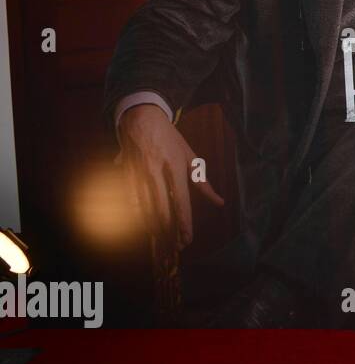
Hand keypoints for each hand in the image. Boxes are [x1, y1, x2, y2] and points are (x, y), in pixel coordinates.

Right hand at [116, 104, 223, 245]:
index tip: (187, 238)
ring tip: (162, 241)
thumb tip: (219, 202)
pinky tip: (144, 225)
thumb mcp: (190, 155)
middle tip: (175, 246)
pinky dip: (137, 215)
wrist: (141, 117)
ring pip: (144, 207)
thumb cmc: (170, 138)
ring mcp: (139, 172)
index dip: (183, 221)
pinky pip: (130, 199)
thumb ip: (203, 182)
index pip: (181, 199)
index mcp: (176, 165)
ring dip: (153, 226)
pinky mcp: (125, 173)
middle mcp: (156, 170)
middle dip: (168, 230)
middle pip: (161, 208)